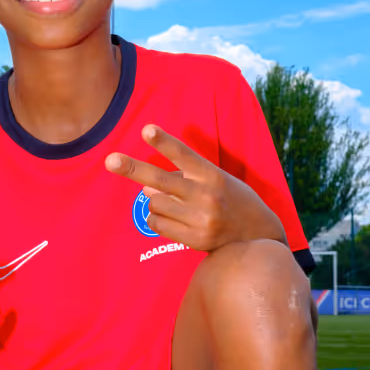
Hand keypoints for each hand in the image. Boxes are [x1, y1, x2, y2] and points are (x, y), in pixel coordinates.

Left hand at [105, 124, 286, 251]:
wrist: (259, 236)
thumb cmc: (232, 200)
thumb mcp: (216, 179)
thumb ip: (184, 178)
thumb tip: (146, 187)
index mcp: (212, 175)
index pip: (183, 154)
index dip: (163, 142)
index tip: (146, 129)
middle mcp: (206, 195)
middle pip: (161, 180)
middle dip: (132, 168)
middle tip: (110, 160)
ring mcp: (201, 219)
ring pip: (155, 203)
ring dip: (154, 199)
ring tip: (173, 201)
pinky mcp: (195, 240)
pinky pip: (158, 224)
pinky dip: (156, 217)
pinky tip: (170, 216)